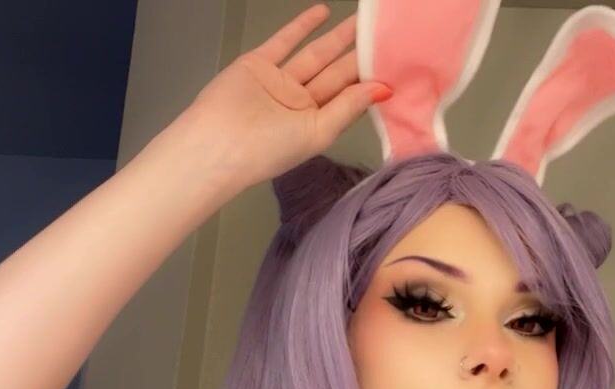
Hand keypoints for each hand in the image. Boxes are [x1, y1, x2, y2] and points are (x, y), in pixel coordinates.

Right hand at [173, 4, 390, 195]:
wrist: (217, 144)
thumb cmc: (270, 148)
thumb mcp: (317, 132)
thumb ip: (349, 107)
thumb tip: (385, 89)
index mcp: (317, 124)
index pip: (349, 97)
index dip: (371, 80)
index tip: (397, 63)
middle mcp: (301, 103)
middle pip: (337, 74)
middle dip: (359, 56)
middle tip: (385, 36)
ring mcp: (280, 81)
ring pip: (316, 55)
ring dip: (338, 38)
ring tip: (362, 21)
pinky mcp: (258, 63)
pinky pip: (284, 41)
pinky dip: (302, 26)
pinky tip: (323, 12)